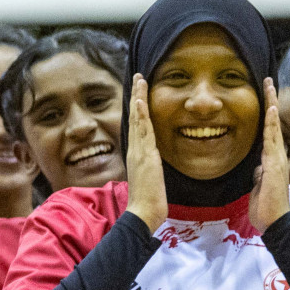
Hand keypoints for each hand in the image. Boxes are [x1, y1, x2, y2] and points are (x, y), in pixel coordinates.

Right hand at [124, 75, 168, 232]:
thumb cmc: (148, 201)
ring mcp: (139, 151)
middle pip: (135, 117)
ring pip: (138, 119)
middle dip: (137, 95)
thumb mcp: (151, 179)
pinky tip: (139, 101)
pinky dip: (140, 115)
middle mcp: (136, 149)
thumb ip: (151, 168)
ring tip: (139, 79)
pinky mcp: (145, 155)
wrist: (143, 213)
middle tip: (138, 76)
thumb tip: (154, 163)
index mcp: (138, 154)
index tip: (139, 91)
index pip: (138, 125)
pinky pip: (143, 131)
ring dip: (138, 97)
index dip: (138, 107)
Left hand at [250, 78, 289, 233]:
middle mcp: (275, 156)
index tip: (265, 97)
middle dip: (271, 101)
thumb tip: (258, 168)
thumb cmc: (265, 208)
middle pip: (273, 124)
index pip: (268, 133)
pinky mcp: (274, 163)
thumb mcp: (258, 187)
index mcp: (270, 160)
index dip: (267, 116)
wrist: (274, 222)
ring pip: (273, 127)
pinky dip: (273, 124)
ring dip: (272, 106)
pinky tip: (272, 109)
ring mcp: (276, 158)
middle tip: (269, 81)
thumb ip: (259, 175)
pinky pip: (273, 140)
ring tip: (270, 86)